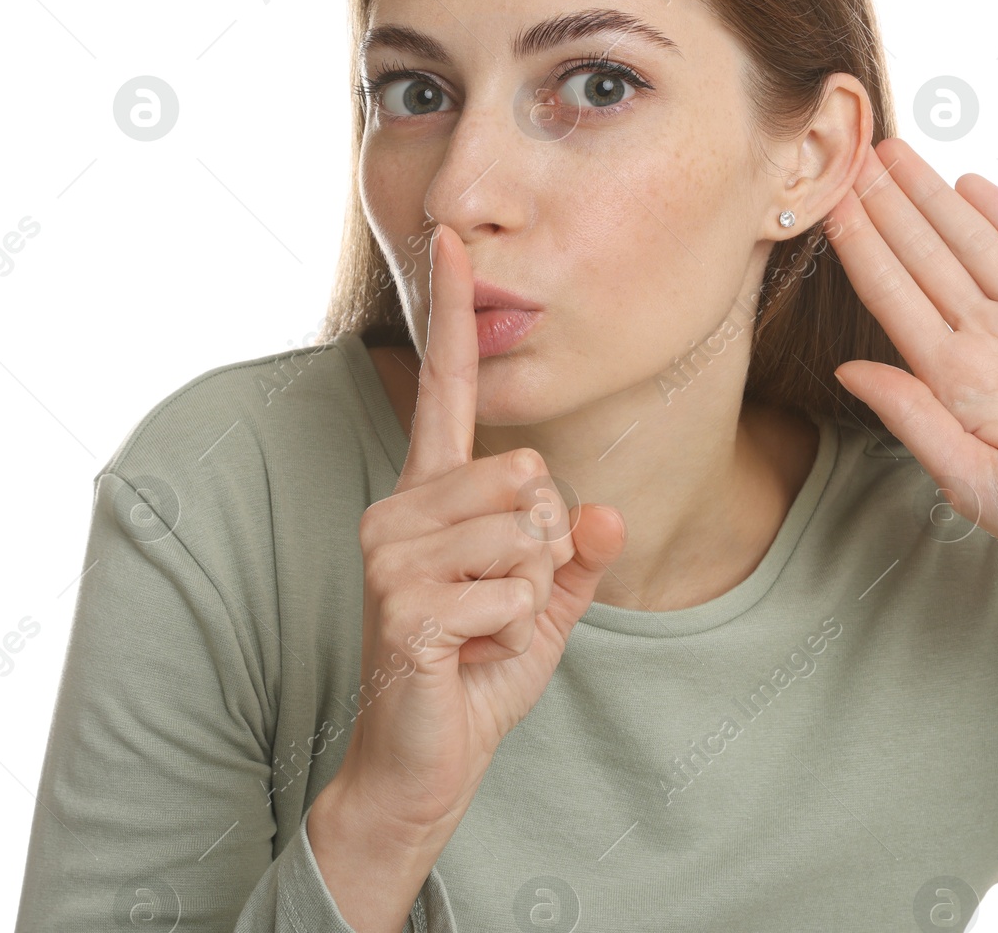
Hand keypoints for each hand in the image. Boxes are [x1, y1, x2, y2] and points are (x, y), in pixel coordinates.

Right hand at [335, 221, 625, 836]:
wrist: (424, 758)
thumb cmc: (477, 668)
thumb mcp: (544, 603)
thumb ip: (577, 552)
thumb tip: (605, 511)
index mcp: (434, 493)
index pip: (445, 389)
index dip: (451, 314)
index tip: (448, 239)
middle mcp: (400, 507)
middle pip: (530, 471)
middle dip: (545, 545)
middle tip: (501, 596)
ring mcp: (392, 554)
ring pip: (529, 530)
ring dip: (529, 591)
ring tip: (481, 622)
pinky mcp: (401, 605)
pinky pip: (514, 591)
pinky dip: (513, 631)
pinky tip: (467, 652)